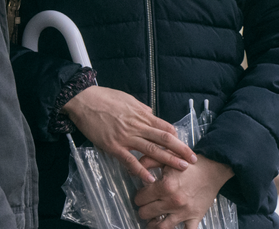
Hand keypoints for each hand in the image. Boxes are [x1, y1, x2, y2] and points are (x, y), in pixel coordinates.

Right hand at [60, 85, 196, 182]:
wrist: (85, 100)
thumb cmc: (106, 98)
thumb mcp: (129, 99)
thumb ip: (142, 109)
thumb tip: (152, 114)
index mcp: (142, 115)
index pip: (165, 127)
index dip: (177, 138)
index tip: (185, 147)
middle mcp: (138, 126)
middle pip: (164, 139)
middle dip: (180, 150)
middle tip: (193, 160)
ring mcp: (126, 137)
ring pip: (152, 150)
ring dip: (168, 160)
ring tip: (181, 169)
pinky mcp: (114, 146)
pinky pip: (130, 160)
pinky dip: (141, 170)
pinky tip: (150, 179)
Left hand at [134, 156, 233, 228]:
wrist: (213, 169)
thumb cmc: (191, 164)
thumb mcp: (169, 156)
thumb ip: (149, 161)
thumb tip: (133, 169)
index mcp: (165, 186)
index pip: (140, 198)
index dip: (139, 196)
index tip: (142, 195)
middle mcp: (173, 201)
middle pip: (146, 214)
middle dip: (143, 209)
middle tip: (146, 206)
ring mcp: (184, 212)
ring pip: (161, 227)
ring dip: (153, 225)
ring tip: (153, 220)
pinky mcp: (194, 217)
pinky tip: (173, 228)